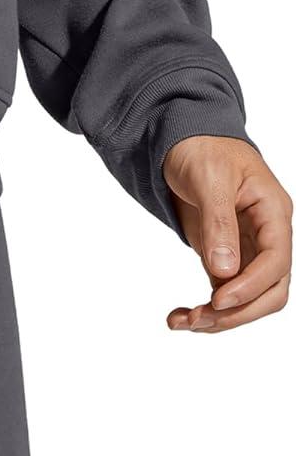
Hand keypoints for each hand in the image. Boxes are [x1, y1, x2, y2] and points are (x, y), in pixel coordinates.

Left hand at [163, 135, 291, 332]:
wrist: (180, 134)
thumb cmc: (201, 145)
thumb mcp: (209, 177)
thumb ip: (218, 222)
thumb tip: (224, 272)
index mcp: (272, 213)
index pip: (275, 262)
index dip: (251, 286)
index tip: (218, 300)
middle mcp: (266, 235)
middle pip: (269, 290)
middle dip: (238, 311)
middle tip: (201, 319)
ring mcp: (247, 248)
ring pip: (247, 297)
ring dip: (219, 316)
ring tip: (182, 321)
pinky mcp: (225, 255)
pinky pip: (224, 290)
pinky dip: (205, 307)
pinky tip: (179, 316)